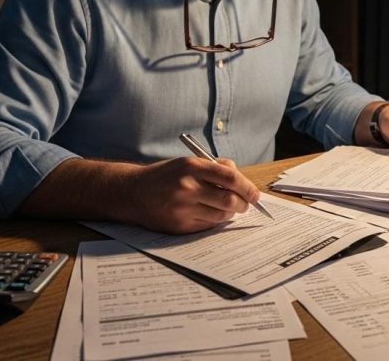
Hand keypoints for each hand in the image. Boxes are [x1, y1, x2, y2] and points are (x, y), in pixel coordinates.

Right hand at [126, 156, 260, 233]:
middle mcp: (187, 187)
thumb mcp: (188, 162)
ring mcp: (183, 208)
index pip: (230, 178)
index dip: (247, 187)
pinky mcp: (179, 225)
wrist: (133, 192)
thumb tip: (239, 178)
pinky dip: (215, 220)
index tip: (255, 194)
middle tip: (245, 204)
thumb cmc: (165, 175)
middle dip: (243, 204)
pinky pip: (208, 225)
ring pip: (221, 215)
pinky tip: (210, 213)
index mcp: (192, 167)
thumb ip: (215, 167)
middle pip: (229, 200)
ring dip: (230, 213)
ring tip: (227, 208)